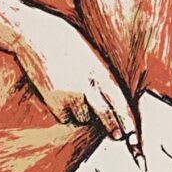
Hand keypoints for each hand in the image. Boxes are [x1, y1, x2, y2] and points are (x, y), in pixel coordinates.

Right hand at [0, 0, 142, 161]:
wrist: (36, 33)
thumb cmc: (66, 42)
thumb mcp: (91, 56)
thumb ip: (101, 79)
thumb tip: (110, 106)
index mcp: (101, 70)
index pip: (120, 102)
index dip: (129, 122)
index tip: (135, 139)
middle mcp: (88, 83)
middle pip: (106, 115)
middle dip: (112, 127)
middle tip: (117, 136)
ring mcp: (70, 92)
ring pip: (82, 117)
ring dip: (81, 112)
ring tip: (71, 89)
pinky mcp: (53, 99)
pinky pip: (64, 117)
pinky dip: (63, 111)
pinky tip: (58, 93)